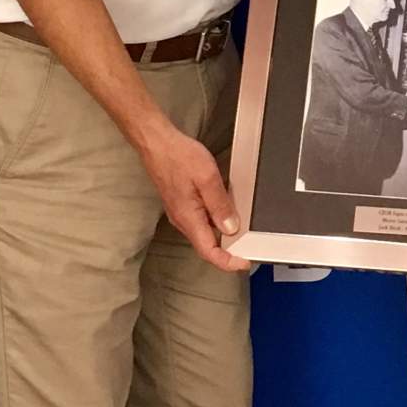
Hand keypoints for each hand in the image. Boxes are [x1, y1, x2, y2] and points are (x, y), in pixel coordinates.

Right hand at [138, 125, 250, 272]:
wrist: (157, 144)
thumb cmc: (178, 157)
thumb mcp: (207, 178)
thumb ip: (220, 205)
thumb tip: (231, 227)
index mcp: (188, 218)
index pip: (209, 252)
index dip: (228, 262)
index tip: (244, 263)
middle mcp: (183, 220)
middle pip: (207, 245)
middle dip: (228, 251)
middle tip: (249, 247)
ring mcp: (181, 213)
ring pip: (204, 233)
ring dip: (222, 236)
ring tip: (242, 230)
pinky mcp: (182, 205)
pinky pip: (201, 220)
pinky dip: (215, 222)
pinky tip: (226, 211)